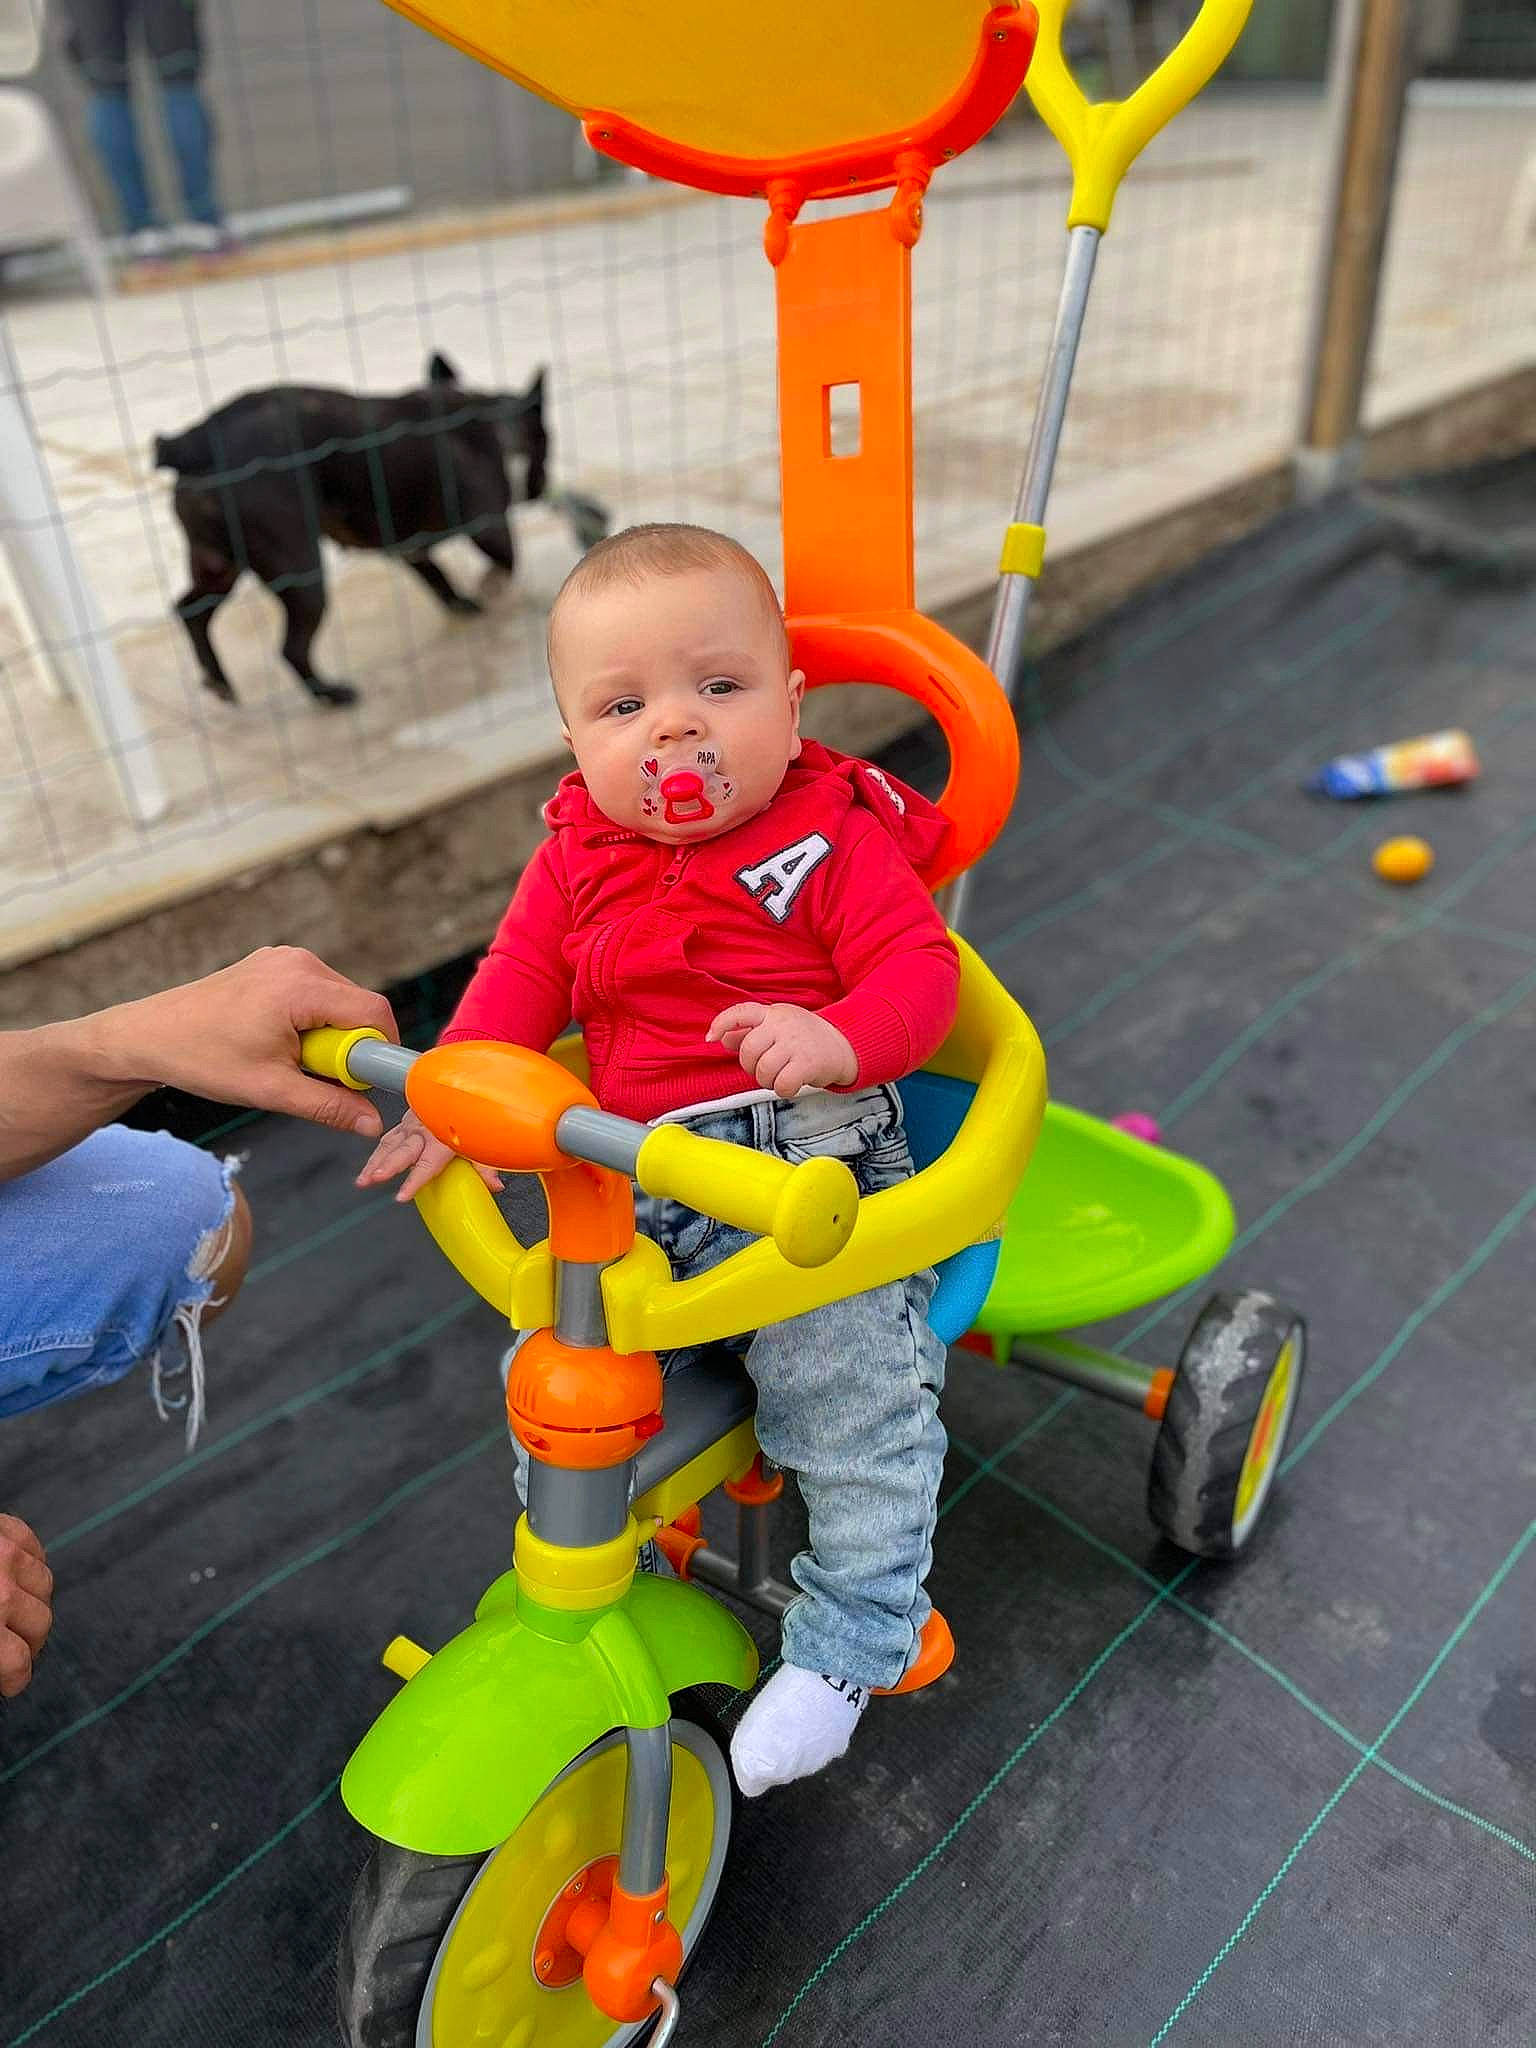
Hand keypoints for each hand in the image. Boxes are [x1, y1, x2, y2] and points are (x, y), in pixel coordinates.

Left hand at [0, 1515, 52, 1698]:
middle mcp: (1, 1586)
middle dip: (27, 1641)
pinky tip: (14, 1577)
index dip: (16, 1679)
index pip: (19, 1662)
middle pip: (40, 1623)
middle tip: (13, 1648)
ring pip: (44, 1585)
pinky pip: (36, 1549)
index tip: (11, 1685)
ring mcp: (6, 1551)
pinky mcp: (5, 1526)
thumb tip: (5, 1674)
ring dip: (31, 1602)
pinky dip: (30, 1565)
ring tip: (12, 1612)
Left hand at [91, 947, 398, 1140]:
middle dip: (350, 1046)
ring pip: (339, 1000)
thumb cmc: (201, 1058)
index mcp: (301, 987)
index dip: (380, 1051)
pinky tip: (278, 1041)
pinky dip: (311, 1021)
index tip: (364, 1082)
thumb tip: (373, 1124)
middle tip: (315, 1075)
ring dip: (329, 1035)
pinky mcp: (275, 963)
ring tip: (288, 1059)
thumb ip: (329, 1106)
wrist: (146, 1035)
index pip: (374, 1012)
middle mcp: (298, 962)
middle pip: (359, 1005)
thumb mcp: (271, 1090)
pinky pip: (317, 992)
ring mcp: (285, 958)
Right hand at [355, 1108, 503, 1202]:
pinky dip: (377, 1153)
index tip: (402, 1195)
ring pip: (389, 1144)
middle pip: (403, 1150)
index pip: (427, 1163)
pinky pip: (389, 1138)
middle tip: (373, 1178)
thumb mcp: (480, 1139)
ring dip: (374, 1162)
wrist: (458, 1085)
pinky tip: (369, 1167)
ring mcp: (412, 1125)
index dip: (414, 1180)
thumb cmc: (468, 1111)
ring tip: (364, 1180)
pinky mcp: (405, 1122)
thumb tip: (494, 1185)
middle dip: (386, 1165)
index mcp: (442, 1137)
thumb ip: (485, 1164)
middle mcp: (424, 1130)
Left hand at [707, 1003, 856, 1097]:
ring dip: (768, 1081)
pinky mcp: (808, 1062)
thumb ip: (750, 1032)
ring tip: (780, 1077)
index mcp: (772, 1014)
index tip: (711, 1038)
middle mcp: (783, 1024)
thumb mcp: (777, 1028)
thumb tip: (722, 1038)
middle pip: (748, 1050)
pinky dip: (783, 1090)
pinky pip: (782, 1084)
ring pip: (763, 1070)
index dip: (722, 1024)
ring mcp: (796, 1043)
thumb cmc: (804, 1038)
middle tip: (765, 1069)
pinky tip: (791, 1084)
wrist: (845, 1045)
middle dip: (750, 1067)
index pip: (741, 1012)